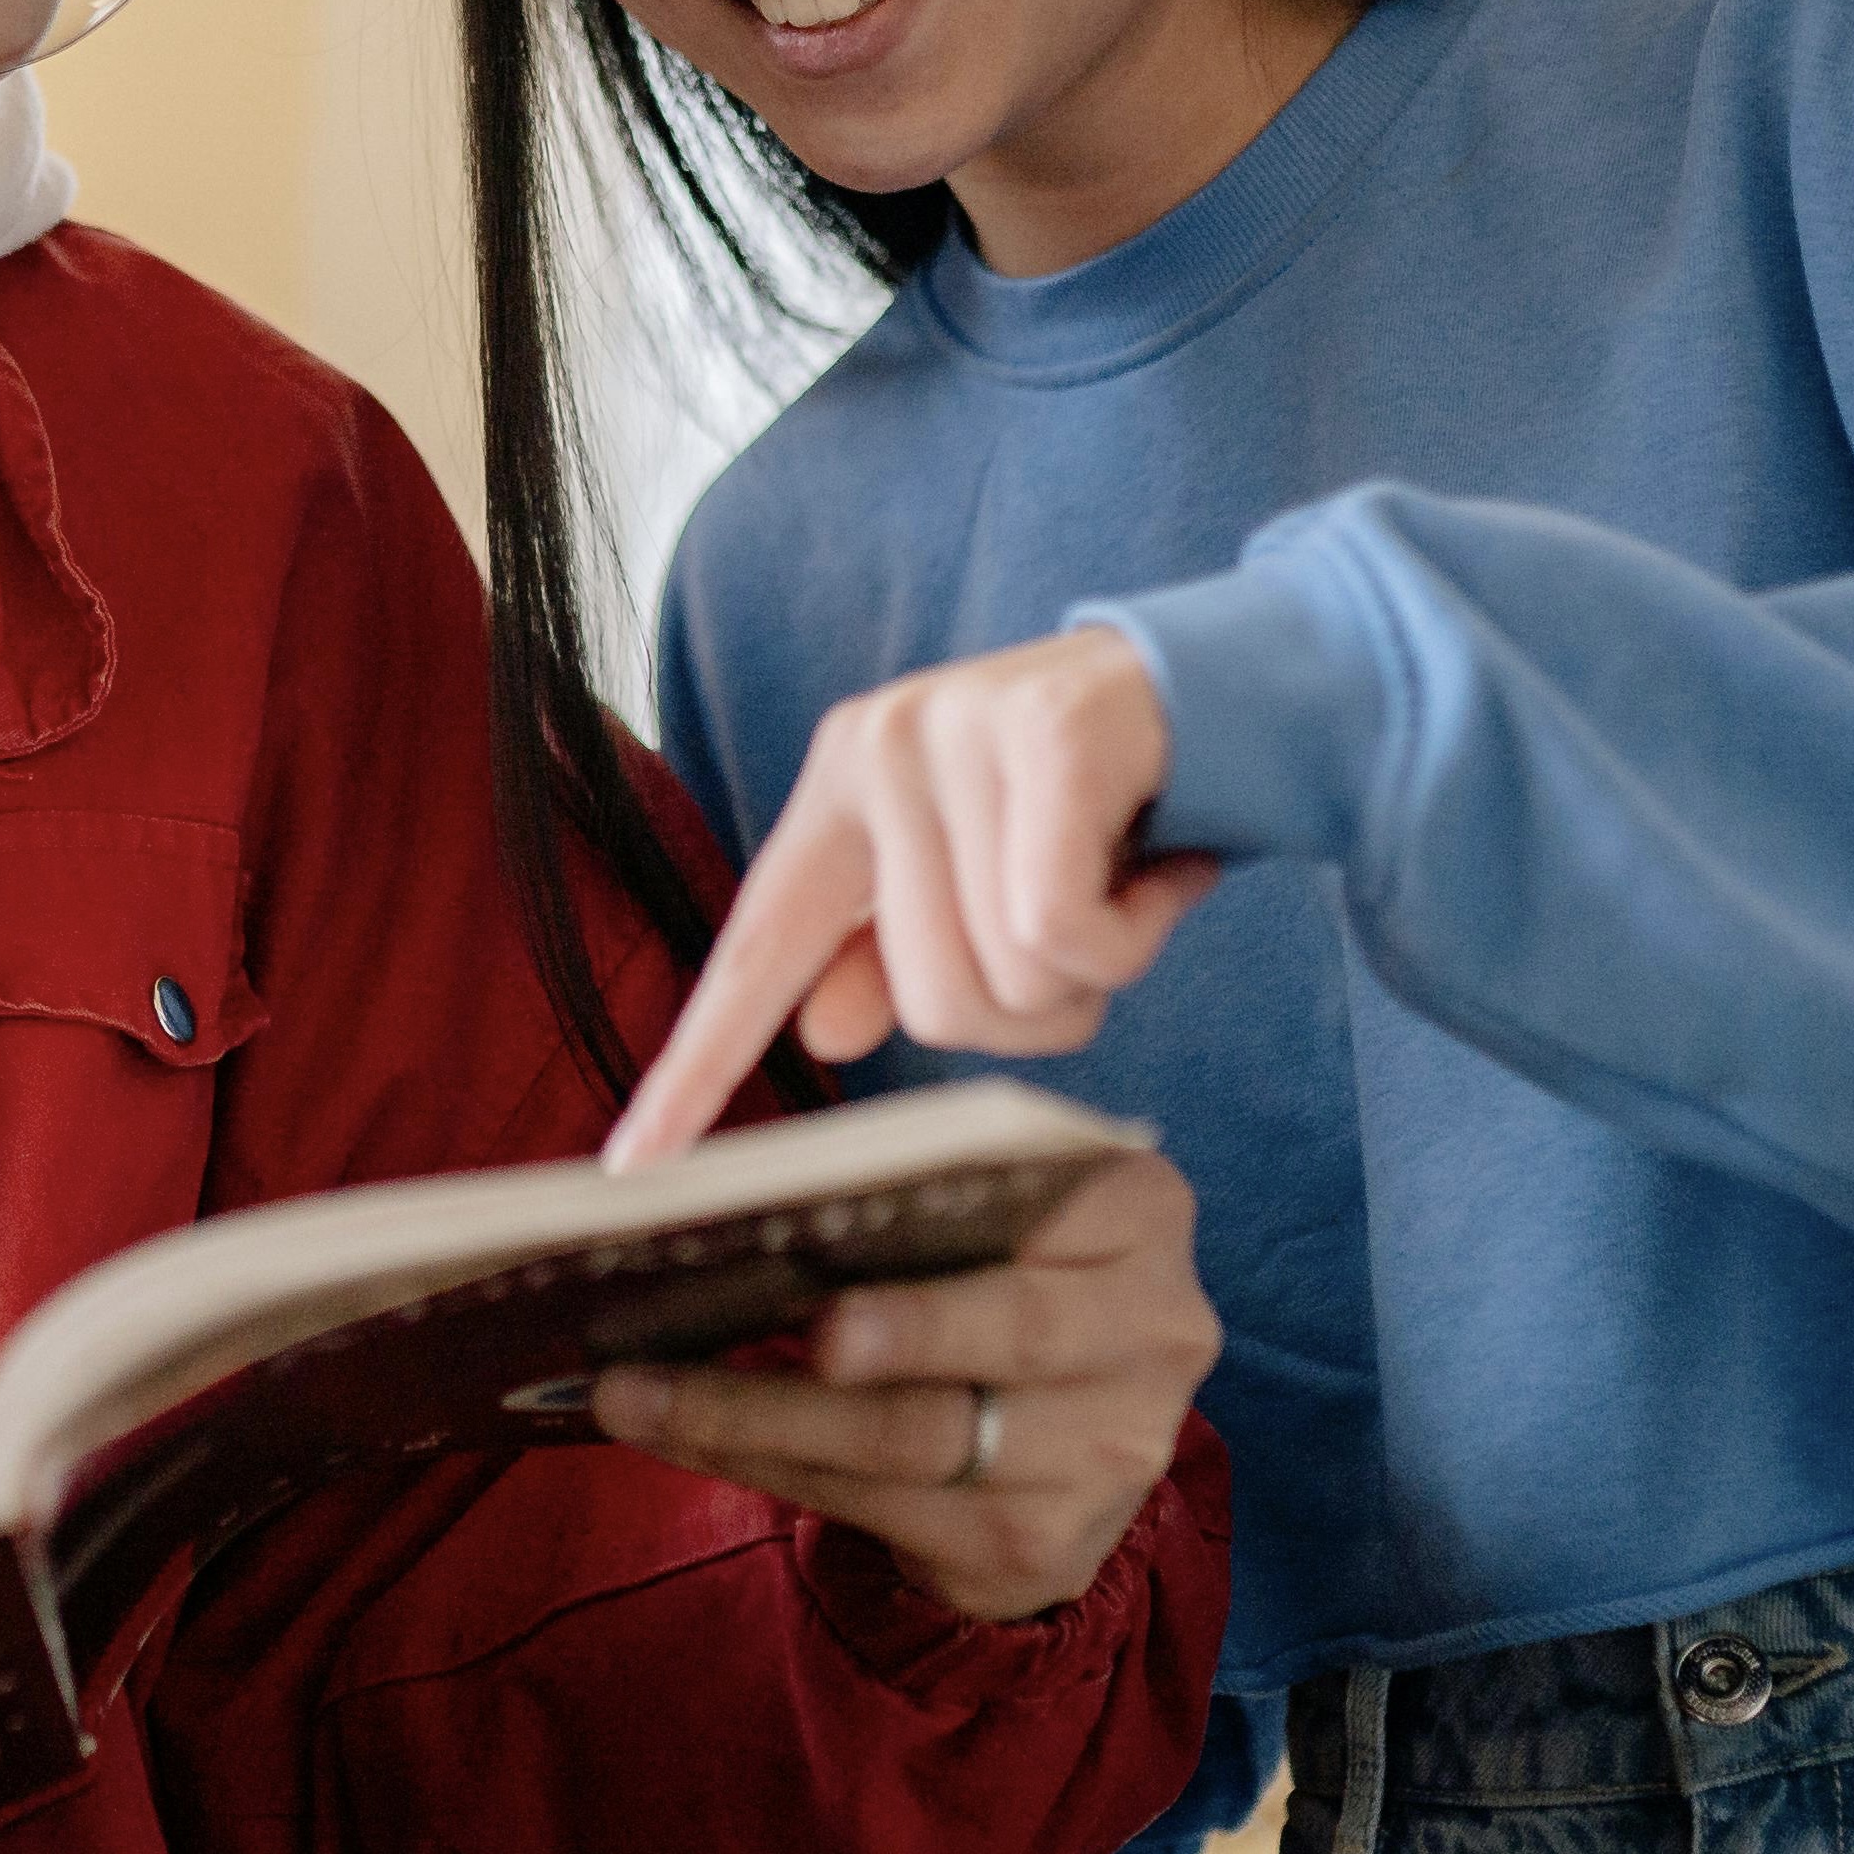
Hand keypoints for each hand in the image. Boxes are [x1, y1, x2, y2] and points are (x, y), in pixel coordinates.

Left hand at [590, 1149, 1216, 1618]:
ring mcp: (1109, 1454)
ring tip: (638, 1393)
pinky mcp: (1045, 1545)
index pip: (1051, 1213)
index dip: (955, 1231)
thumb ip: (915, 1191)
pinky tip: (679, 1436)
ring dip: (760, 1416)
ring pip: (921, 1437)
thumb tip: (741, 1192)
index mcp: (1140, 1214)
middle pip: (1006, 1334)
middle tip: (760, 1339)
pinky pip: (885, 1509)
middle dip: (884, 1335)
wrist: (1062, 1436)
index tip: (842, 1264)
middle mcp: (1154, 1334)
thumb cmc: (990, 1275)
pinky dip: (769, 1467)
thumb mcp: (988, 1211)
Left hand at [606, 626, 1218, 1167]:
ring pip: (1009, 976)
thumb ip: (893, 957)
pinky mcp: (1041, 737)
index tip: (635, 1163)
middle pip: (931, 1006)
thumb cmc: (1091, 808)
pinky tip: (1158, 876)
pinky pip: (1062, 931)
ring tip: (1120, 889)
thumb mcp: (976, 882)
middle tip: (1084, 930)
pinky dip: (1131, 939)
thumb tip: (824, 1033)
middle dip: (1032, 1008)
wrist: (1218, 690)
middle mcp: (876, 751)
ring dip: (1095, 971)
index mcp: (840, 789)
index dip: (698, 1066)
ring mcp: (951, 734)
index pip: (757, 951)